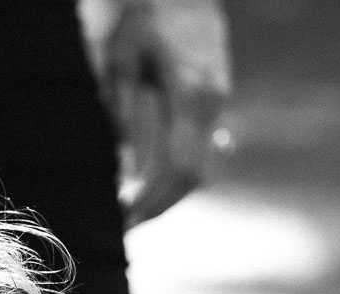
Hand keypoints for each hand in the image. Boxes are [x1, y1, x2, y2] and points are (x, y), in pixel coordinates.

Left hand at [91, 0, 229, 226]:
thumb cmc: (144, 14)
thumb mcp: (122, 59)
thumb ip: (123, 112)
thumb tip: (121, 165)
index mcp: (192, 95)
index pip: (178, 170)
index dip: (152, 202)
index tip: (124, 220)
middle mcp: (212, 103)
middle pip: (193, 178)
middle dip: (158, 206)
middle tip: (124, 226)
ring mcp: (218, 100)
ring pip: (199, 166)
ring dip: (166, 192)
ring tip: (131, 209)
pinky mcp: (214, 97)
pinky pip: (198, 147)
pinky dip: (173, 171)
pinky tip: (147, 183)